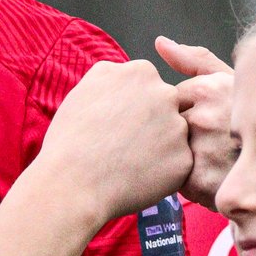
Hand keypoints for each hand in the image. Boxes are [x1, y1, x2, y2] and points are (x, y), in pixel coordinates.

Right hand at [35, 59, 193, 222]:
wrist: (73, 183)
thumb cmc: (71, 137)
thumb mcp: (86, 87)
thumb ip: (114, 74)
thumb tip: (126, 73)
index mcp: (142, 72)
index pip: (148, 86)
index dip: (131, 107)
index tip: (115, 121)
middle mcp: (166, 94)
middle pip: (166, 108)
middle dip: (149, 123)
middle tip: (122, 143)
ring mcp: (178, 127)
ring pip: (173, 136)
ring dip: (157, 147)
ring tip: (126, 162)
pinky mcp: (184, 159)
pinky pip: (176, 164)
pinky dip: (161, 171)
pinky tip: (136, 176)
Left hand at [156, 36, 234, 209]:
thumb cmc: (255, 118)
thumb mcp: (231, 81)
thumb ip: (195, 60)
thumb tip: (160, 43)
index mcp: (207, 90)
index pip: (172, 98)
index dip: (186, 110)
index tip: (209, 120)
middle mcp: (202, 118)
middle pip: (169, 123)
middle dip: (180, 131)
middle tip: (211, 141)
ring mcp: (200, 150)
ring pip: (169, 150)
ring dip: (180, 154)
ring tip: (211, 159)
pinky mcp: (198, 181)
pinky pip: (176, 178)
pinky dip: (187, 178)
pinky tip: (208, 175)